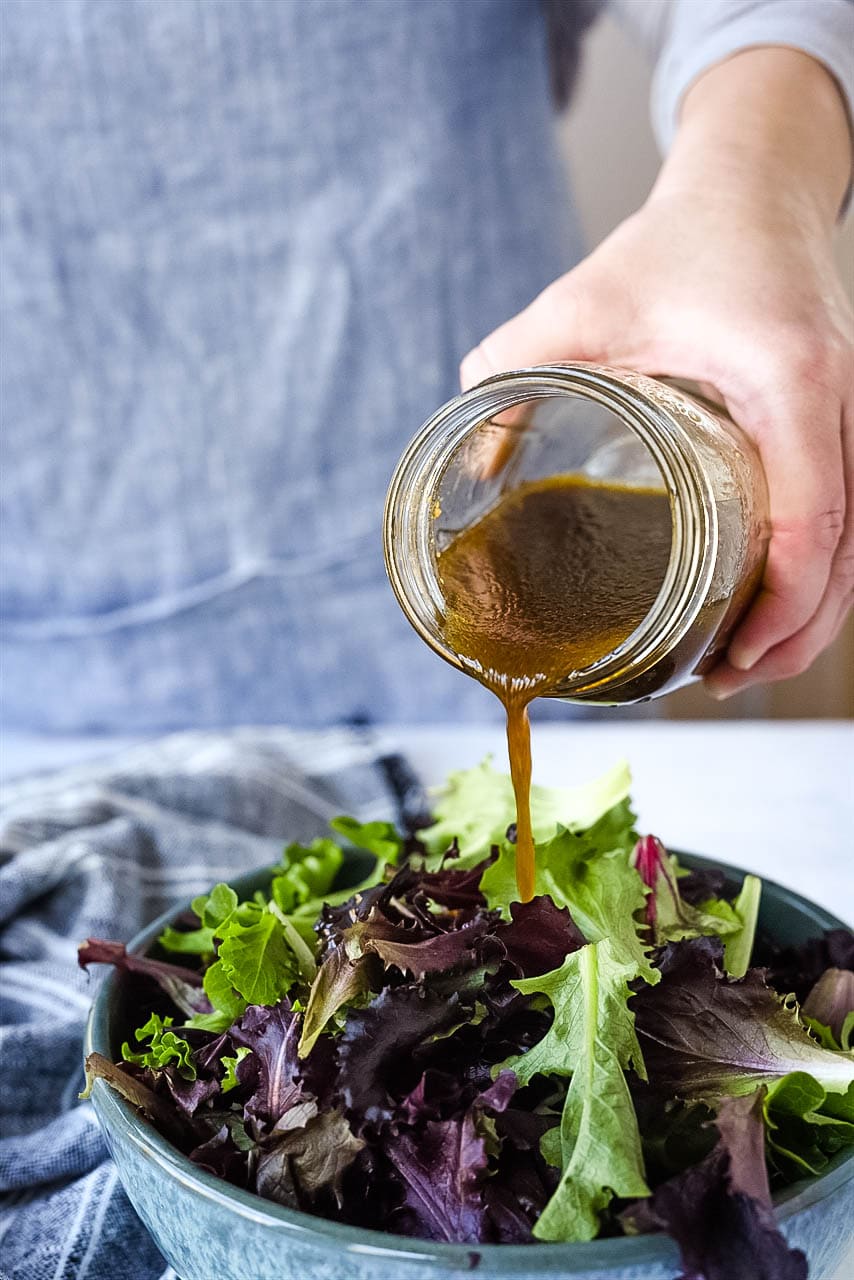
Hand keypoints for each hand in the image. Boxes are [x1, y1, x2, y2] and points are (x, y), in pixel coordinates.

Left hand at [460, 49, 853, 698]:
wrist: (757, 181)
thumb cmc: (682, 238)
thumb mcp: (581, 302)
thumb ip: (511, 373)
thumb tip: (469, 464)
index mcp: (790, 383)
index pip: (812, 520)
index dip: (780, 605)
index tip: (730, 654)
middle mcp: (841, 405)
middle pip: (845, 554)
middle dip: (793, 634)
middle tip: (722, 679)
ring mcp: (852, 415)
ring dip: (808, 616)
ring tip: (742, 663)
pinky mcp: (841, 421)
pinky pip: (844, 513)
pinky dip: (816, 572)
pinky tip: (768, 604)